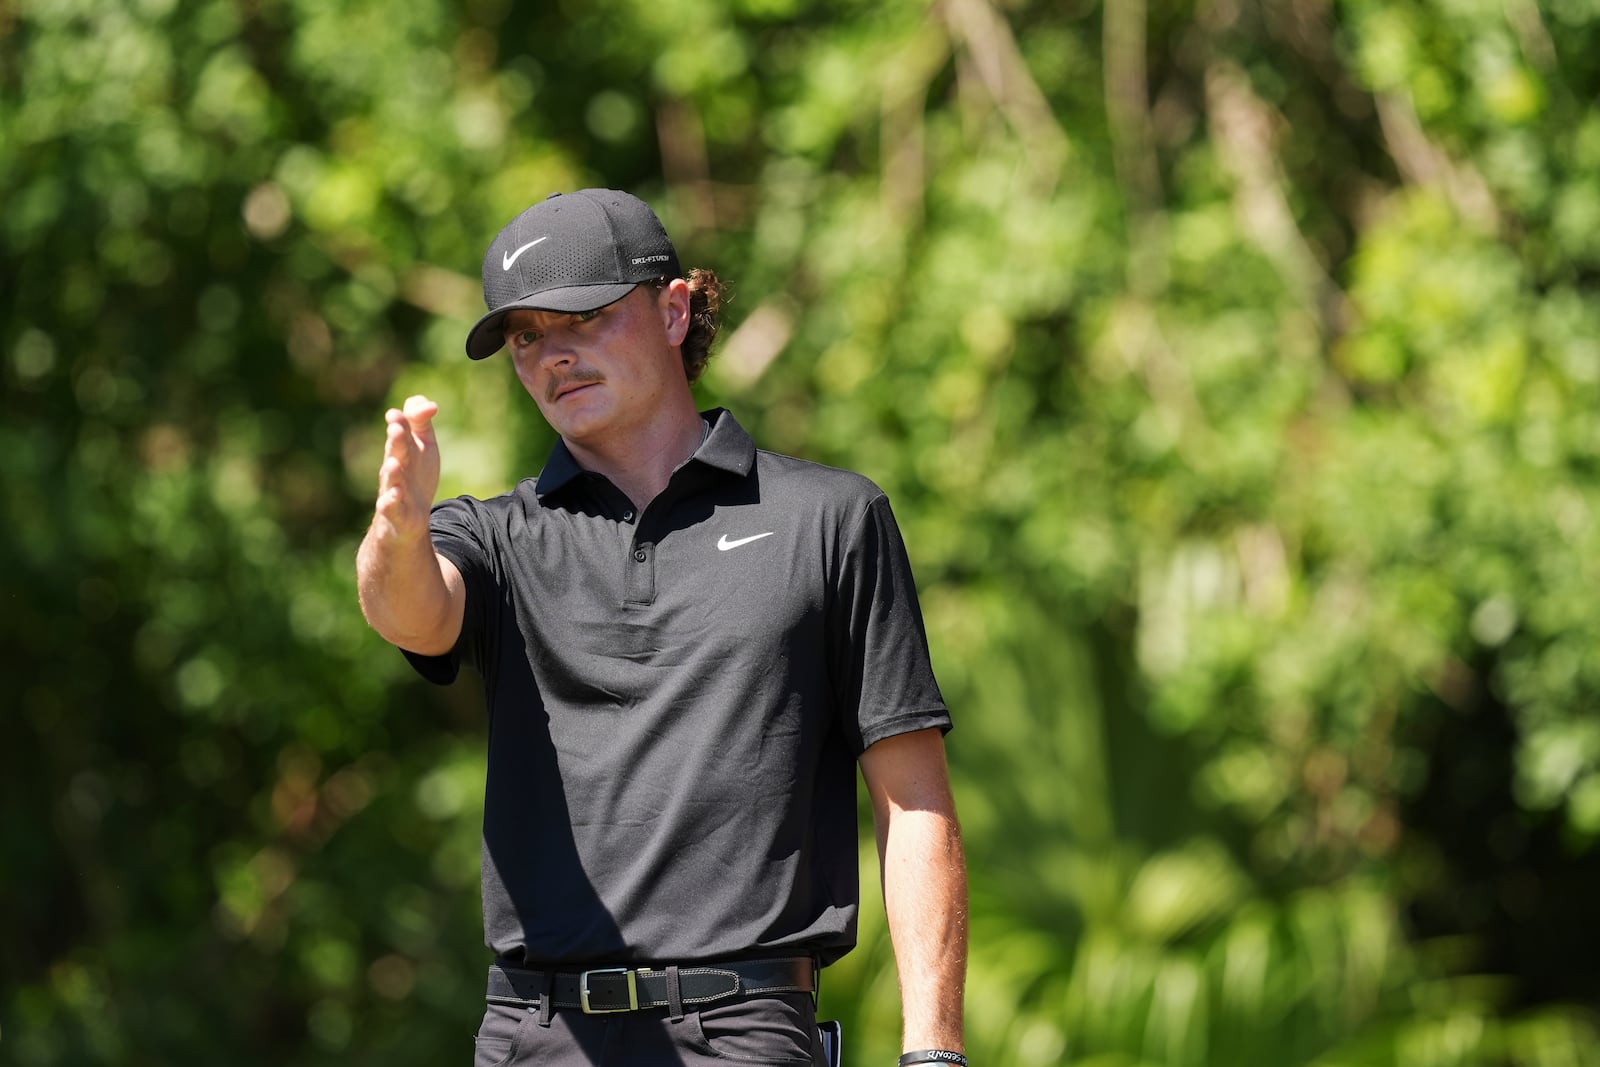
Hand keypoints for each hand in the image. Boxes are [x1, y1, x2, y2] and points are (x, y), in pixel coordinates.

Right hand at [373, 394, 440, 545]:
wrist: (410, 517)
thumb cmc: (415, 476)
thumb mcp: (422, 446)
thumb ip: (421, 421)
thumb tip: (430, 404)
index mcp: (402, 450)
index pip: (401, 433)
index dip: (400, 423)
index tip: (396, 413)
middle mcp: (395, 468)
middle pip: (395, 453)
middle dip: (395, 441)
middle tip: (395, 428)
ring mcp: (393, 490)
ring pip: (391, 480)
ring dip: (391, 472)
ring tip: (393, 463)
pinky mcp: (396, 513)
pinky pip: (391, 506)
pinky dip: (391, 501)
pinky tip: (395, 495)